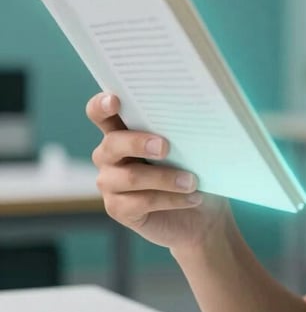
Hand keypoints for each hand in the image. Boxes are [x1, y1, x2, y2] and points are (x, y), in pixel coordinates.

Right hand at [87, 92, 230, 251]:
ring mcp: (110, 182)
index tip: (115, 100)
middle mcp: (109, 154)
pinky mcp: (118, 209)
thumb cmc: (192, 167)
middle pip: (113, 144)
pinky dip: (170, 198)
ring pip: (130, 176)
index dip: (102, 105)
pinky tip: (193, 197)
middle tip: (165, 147)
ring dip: (165, 177)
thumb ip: (178, 131)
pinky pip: (141, 202)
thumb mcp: (188, 146)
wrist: (199, 211)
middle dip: (138, 143)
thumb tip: (192, 116)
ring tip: (192, 181)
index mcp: (122, 130)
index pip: (101, 113)